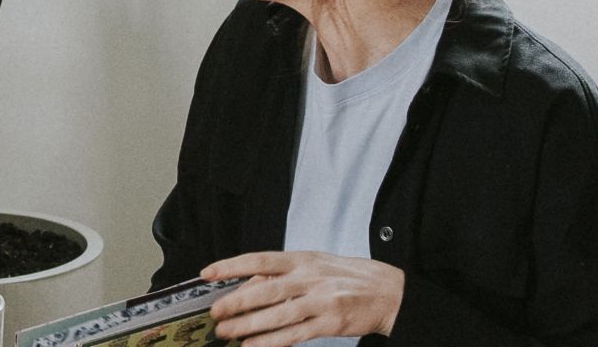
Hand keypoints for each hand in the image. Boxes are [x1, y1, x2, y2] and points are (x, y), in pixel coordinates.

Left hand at [200, 251, 405, 346]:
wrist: (389, 292)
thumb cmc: (349, 277)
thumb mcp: (317, 264)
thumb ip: (285, 274)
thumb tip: (249, 285)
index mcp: (303, 259)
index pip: (260, 260)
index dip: (231, 266)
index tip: (208, 273)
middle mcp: (310, 277)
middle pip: (265, 290)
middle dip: (236, 302)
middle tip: (215, 312)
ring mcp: (321, 301)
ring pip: (276, 315)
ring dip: (248, 326)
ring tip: (227, 333)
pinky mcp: (329, 323)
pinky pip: (294, 334)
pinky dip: (271, 342)